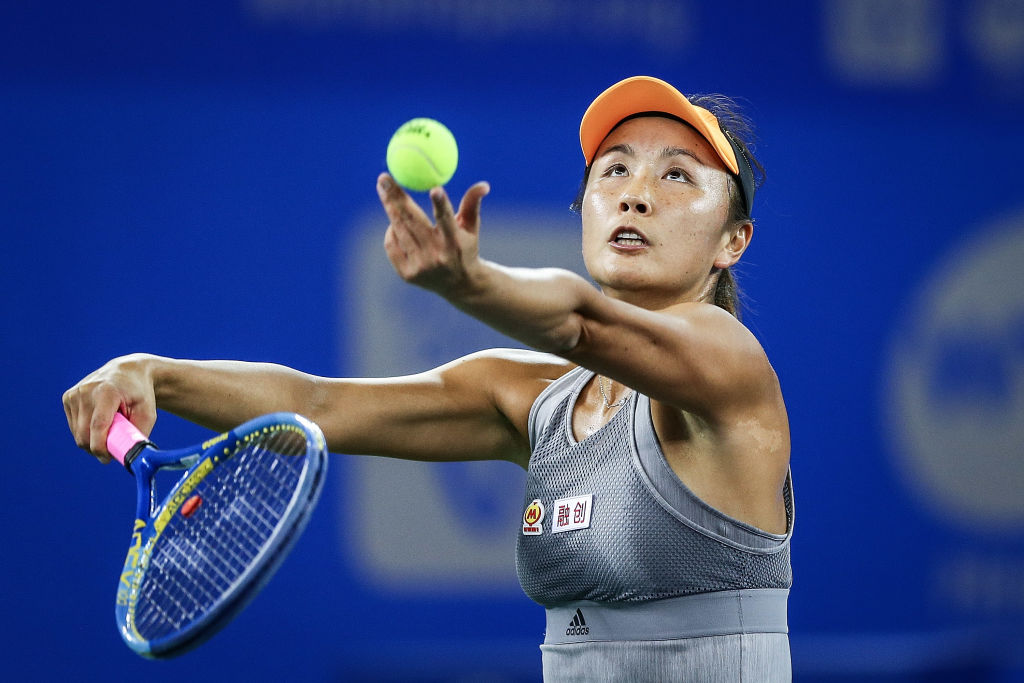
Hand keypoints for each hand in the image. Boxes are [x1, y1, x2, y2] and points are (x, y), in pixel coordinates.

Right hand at [62, 354, 156, 462]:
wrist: (128, 372)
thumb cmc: (140, 395)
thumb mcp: (148, 414)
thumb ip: (138, 436)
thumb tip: (130, 457)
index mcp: (107, 392)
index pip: (97, 427)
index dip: (100, 448)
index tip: (108, 459)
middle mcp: (86, 391)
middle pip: (84, 434)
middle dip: (97, 448)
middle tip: (112, 449)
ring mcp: (74, 393)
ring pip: (77, 433)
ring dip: (92, 439)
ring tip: (110, 428)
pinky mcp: (68, 397)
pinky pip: (74, 426)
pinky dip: (86, 431)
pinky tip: (99, 420)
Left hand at [377, 173, 489, 297]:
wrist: (459, 285)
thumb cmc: (465, 247)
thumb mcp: (471, 227)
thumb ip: (472, 203)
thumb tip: (483, 185)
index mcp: (454, 242)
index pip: (447, 220)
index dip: (441, 205)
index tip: (434, 189)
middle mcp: (437, 256)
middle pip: (412, 221)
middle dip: (396, 197)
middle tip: (384, 178)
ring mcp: (420, 267)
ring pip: (398, 230)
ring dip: (390, 208)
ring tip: (384, 190)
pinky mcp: (407, 274)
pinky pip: (391, 245)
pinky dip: (391, 231)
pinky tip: (395, 222)